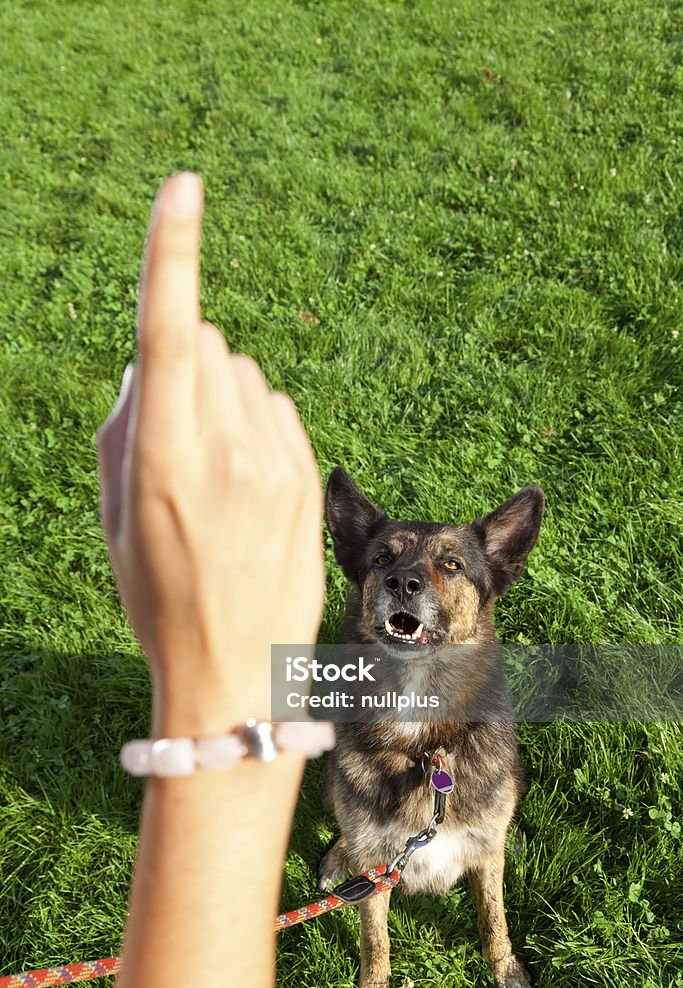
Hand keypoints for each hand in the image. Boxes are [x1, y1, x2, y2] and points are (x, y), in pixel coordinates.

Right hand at [96, 173, 324, 734]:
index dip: (172, 252)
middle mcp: (228, 448)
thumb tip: (156, 360)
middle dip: (184, 368)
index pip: (168, 329)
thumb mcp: (113, 511)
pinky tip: (250, 486)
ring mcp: (279, 461)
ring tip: (215, 479)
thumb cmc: (157, 592)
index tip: (182, 186)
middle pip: (206, 343)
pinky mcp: (310, 473)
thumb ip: (128, 419)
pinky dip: (257, 427)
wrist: (234, 665)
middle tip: (176, 443)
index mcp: (163, 457)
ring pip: (245, 375)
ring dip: (223, 401)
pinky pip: (278, 409)